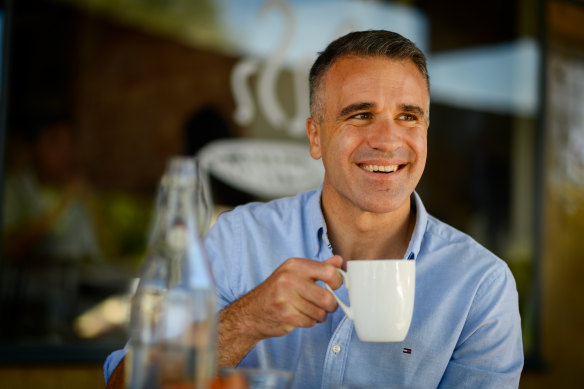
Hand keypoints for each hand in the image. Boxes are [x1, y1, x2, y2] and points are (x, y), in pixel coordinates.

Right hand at [218, 255, 342, 365]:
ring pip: (320, 312)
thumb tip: (339, 261)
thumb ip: (318, 267)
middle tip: (327, 305)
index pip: (329, 272)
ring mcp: (286, 298)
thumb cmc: (276, 292)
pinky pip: (310, 322)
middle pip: (327, 297)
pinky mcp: (286, 315)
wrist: (251, 312)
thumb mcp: (295, 273)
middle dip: (331, 305)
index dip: (338, 282)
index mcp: (294, 265)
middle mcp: (289, 279)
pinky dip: (310, 322)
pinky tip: (301, 317)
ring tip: (310, 311)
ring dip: (320, 315)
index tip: (335, 286)